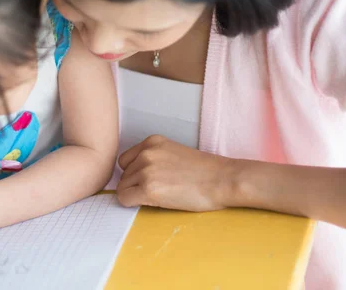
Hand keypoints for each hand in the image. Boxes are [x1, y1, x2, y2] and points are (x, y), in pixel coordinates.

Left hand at [117, 136, 235, 211]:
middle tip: (160, 189)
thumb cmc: (204, 170)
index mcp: (152, 142)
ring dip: (136, 194)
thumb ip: (153, 157)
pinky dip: (133, 203)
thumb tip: (133, 174)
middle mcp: (146, 153)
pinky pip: (124, 199)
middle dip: (135, 184)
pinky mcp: (148, 190)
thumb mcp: (173, 152)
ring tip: (161, 194)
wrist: (223, 180)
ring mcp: (146, 171)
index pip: (125, 160)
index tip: (149, 179)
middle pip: (123, 175)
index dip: (134, 173)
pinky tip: (151, 202)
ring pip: (123, 188)